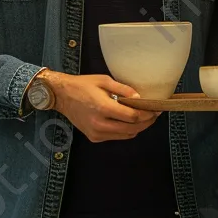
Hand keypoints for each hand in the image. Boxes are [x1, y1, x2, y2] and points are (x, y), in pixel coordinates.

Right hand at [42, 72, 158, 142]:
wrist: (62, 96)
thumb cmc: (82, 85)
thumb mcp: (104, 81)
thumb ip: (123, 90)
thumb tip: (140, 98)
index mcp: (103, 108)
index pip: (132, 117)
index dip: (147, 114)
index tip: (155, 109)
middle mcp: (100, 124)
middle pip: (132, 129)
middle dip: (146, 122)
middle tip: (154, 115)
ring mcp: (96, 133)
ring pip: (125, 135)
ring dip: (137, 128)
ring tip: (143, 118)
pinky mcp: (94, 137)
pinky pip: (116, 137)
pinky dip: (125, 130)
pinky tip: (126, 121)